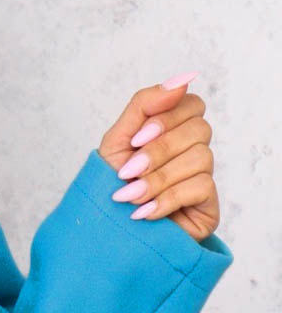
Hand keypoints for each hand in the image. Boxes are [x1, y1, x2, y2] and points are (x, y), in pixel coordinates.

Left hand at [98, 73, 221, 242]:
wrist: (104, 233)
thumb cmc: (110, 186)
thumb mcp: (117, 140)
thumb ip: (145, 104)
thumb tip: (183, 78)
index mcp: (172, 130)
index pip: (191, 104)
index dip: (165, 118)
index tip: (135, 140)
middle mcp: (192, 150)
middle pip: (198, 129)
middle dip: (158, 151)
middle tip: (127, 171)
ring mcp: (203, 177)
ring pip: (201, 158)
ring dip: (158, 179)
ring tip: (130, 197)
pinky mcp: (208, 206)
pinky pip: (201, 187)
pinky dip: (166, 199)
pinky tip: (144, 213)